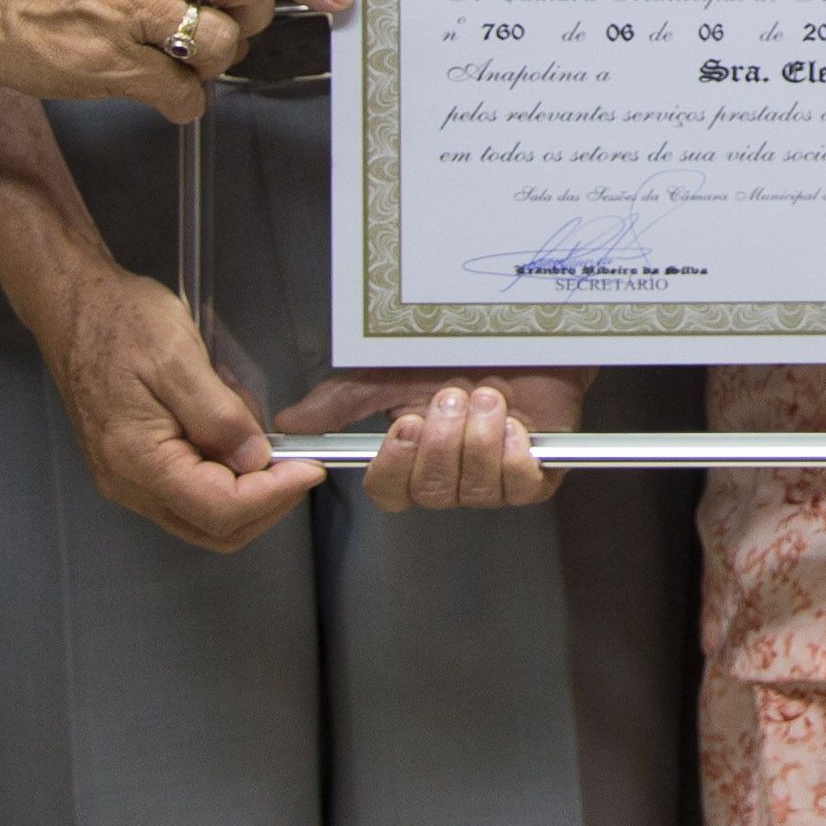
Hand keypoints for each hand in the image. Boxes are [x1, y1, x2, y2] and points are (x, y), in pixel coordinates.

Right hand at [36, 257, 314, 550]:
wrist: (74, 306)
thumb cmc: (118, 322)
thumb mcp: (178, 358)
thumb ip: (218, 415)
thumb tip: (254, 458)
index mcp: (138, 460)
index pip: (220, 509)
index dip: (274, 494)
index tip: (310, 468)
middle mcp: (129, 483)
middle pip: (213, 527)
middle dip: (265, 502)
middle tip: (296, 462)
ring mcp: (128, 478)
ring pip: (202, 515)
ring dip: (245, 490)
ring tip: (257, 436)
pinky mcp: (132, 466)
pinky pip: (186, 491)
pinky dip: (221, 474)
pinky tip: (229, 433)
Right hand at [279, 367, 583, 510]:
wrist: (526, 332)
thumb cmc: (461, 350)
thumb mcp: (392, 370)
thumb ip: (341, 401)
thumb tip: (289, 423)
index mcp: (412, 458)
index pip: (388, 493)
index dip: (395, 467)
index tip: (406, 423)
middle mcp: (450, 477)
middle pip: (430, 493)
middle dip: (442, 442)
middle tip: (454, 394)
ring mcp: (492, 480)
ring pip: (473, 492)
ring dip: (479, 439)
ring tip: (488, 397)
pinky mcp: (536, 475)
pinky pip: (518, 487)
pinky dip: (514, 452)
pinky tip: (516, 423)